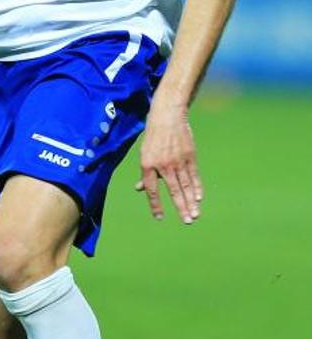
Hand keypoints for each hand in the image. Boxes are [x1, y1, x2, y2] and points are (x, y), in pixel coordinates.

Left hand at [136, 97, 202, 223]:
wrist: (167, 117)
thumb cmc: (153, 137)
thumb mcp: (144, 154)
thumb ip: (145, 173)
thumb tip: (139, 189)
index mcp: (148, 165)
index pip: (153, 190)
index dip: (156, 205)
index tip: (160, 218)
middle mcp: (163, 165)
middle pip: (173, 190)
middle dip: (180, 208)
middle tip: (187, 221)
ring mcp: (178, 161)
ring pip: (186, 185)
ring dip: (191, 202)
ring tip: (195, 215)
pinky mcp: (189, 156)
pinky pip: (194, 175)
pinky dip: (197, 187)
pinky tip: (198, 198)